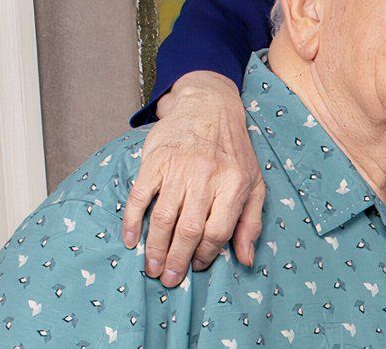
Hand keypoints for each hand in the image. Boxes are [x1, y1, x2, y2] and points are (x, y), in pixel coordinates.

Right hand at [122, 71, 263, 286]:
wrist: (209, 107)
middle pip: (189, 229)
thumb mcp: (254, 183)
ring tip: (151, 268)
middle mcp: (207, 177)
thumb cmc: (234, 151)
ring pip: (164, 218)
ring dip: (155, 248)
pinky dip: (132, 222)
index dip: (206, 254)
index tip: (196, 267)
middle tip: (167, 279)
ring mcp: (179, 168)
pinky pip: (140, 197)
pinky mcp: (155, 161)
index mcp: (235, 184)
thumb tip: (247, 259)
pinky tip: (131, 241)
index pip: (218, 231)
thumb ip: (251, 221)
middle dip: (177, 260)